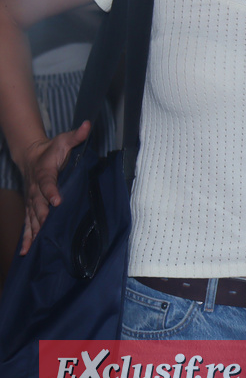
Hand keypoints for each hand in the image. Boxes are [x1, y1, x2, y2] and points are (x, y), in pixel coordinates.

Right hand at [19, 121, 89, 253]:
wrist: (31, 156)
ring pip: (31, 218)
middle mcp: (35, 189)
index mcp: (44, 173)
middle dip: (42, 217)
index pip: (47, 183)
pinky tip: (26, 252)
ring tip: (33, 248)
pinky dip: (27, 238)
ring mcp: (31, 200)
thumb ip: (76, 135)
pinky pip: (27, 224)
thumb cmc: (52, 149)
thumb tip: (88, 125)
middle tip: (47, 228)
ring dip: (33, 232)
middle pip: (37, 205)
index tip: (57, 201)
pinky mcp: (30, 207)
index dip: (51, 192)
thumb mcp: (64, 140)